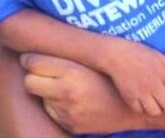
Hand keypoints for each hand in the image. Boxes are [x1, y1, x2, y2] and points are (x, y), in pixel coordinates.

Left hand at [21, 54, 135, 134]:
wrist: (134, 107)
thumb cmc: (115, 74)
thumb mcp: (95, 58)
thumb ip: (71, 51)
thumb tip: (45, 39)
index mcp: (73, 73)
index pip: (33, 63)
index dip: (30, 57)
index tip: (32, 55)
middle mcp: (67, 94)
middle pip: (29, 82)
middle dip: (33, 75)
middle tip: (44, 69)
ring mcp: (67, 113)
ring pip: (40, 97)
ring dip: (47, 90)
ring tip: (66, 83)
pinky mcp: (70, 125)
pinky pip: (52, 112)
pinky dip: (57, 105)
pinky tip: (73, 98)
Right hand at [104, 38, 164, 115]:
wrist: (114, 54)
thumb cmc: (135, 50)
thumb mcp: (154, 53)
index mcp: (161, 72)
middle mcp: (153, 84)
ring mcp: (141, 92)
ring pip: (156, 111)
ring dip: (159, 110)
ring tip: (158, 105)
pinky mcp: (130, 98)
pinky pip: (140, 111)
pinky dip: (144, 109)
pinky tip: (143, 103)